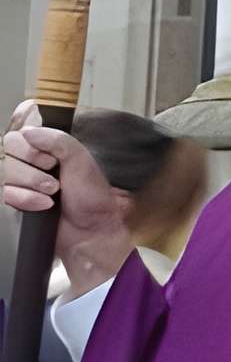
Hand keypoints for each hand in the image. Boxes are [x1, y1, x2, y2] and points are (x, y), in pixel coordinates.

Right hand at [3, 102, 132, 292]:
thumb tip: (28, 132)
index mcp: (46, 146)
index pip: (19, 129)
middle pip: (7, 147)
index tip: (48, 155)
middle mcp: (29, 160)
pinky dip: (24, 198)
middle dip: (31, 162)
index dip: (27, 139)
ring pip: (3, 169)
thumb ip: (57, 140)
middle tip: (53, 175)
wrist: (90, 232)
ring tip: (52, 192)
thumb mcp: (81, 160)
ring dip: (30, 181)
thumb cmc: (91, 197)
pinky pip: (3, 192)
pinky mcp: (13, 200)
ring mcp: (19, 181)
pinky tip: (42, 205)